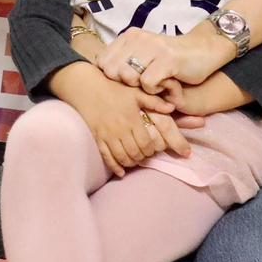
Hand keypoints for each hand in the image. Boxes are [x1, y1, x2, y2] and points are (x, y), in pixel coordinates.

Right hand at [64, 68, 198, 176]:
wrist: (88, 89)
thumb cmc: (114, 89)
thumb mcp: (136, 92)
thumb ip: (154, 102)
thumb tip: (173, 108)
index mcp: (132, 119)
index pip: (146, 142)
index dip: (151, 150)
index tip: (153, 149)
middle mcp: (120, 129)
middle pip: (135, 152)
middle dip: (143, 157)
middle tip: (145, 156)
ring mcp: (108, 135)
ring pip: (122, 157)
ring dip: (131, 163)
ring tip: (136, 161)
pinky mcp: (98, 139)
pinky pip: (107, 157)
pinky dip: (115, 167)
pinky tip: (121, 172)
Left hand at [97, 25, 232, 92]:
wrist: (204, 50)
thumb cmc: (170, 58)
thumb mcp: (143, 54)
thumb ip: (123, 60)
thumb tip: (100, 73)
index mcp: (129, 36)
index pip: (102, 61)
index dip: (111, 77)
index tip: (128, 81)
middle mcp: (138, 38)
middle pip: (112, 71)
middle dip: (124, 83)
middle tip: (142, 84)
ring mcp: (153, 47)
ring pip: (127, 76)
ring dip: (139, 87)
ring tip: (154, 83)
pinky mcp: (168, 59)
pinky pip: (147, 83)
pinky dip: (154, 90)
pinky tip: (165, 84)